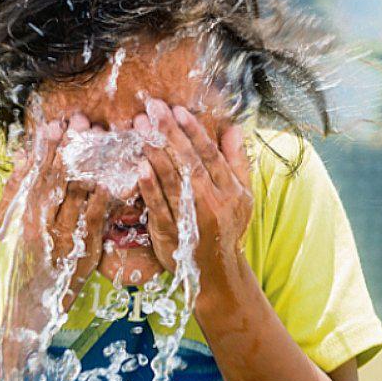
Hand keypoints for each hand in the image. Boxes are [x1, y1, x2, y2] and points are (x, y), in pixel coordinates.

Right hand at [0, 114, 104, 299]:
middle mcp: (40, 220)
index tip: (55, 124)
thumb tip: (24, 158)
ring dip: (91, 163)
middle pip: (57, 176)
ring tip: (101, 138)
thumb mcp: (13, 224)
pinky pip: (94, 217)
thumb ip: (19, 191)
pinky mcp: (83, 245)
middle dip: (70, 146)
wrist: (31, 299)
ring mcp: (62, 232)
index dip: (47, 148)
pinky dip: (103, 197)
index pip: (36, 172)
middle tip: (81, 120)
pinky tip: (113, 179)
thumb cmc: (24, 258)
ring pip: (77, 191)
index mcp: (24, 211)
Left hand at [134, 98, 252, 278]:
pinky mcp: (170, 231)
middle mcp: (211, 201)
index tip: (178, 110)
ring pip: (172, 180)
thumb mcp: (242, 195)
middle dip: (169, 133)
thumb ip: (237, 161)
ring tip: (140, 129)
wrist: (216, 270)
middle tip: (152, 109)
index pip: (209, 154)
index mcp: (229, 190)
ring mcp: (190, 217)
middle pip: (188, 161)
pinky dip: (149, 187)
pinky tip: (139, 167)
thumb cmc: (227, 227)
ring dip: (155, 152)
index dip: (193, 131)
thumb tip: (234, 128)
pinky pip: (158, 206)